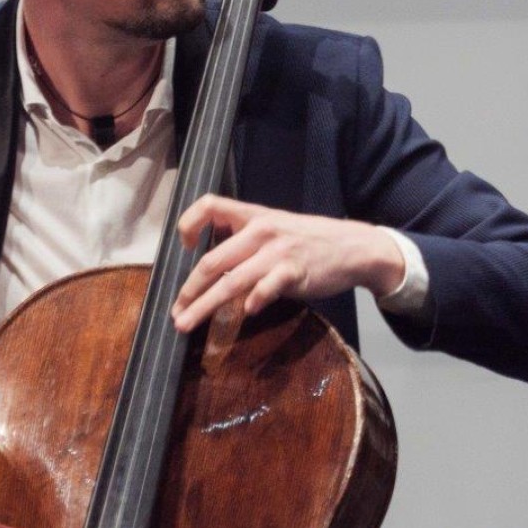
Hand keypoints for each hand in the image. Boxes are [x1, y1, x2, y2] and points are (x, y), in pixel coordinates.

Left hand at [170, 194, 405, 333]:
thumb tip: (211, 271)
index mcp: (252, 216)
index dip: (190, 223)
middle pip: (212, 260)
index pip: (210, 205)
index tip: (185, 247)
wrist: (352, 247)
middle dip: (189, 290)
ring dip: (205, 305)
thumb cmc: (308, 241)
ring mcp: (277, 252)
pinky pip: (267, 286)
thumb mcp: (274, 229)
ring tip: (187, 322)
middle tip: (175, 312)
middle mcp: (261, 231)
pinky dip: (255, 300)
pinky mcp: (294, 271)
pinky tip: (247, 312)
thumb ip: (244, 243)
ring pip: (231, 281)